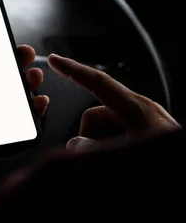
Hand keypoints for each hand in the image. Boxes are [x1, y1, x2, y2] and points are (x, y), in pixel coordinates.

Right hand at [47, 54, 179, 151]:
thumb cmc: (167, 163)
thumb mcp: (126, 156)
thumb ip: (93, 149)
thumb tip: (75, 144)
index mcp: (137, 108)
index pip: (97, 81)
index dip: (73, 69)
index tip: (54, 60)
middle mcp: (140, 111)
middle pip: (95, 114)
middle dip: (89, 138)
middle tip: (97, 157)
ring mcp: (144, 123)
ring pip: (103, 129)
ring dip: (100, 146)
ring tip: (114, 161)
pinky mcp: (145, 134)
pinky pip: (116, 135)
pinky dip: (111, 148)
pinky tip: (120, 159)